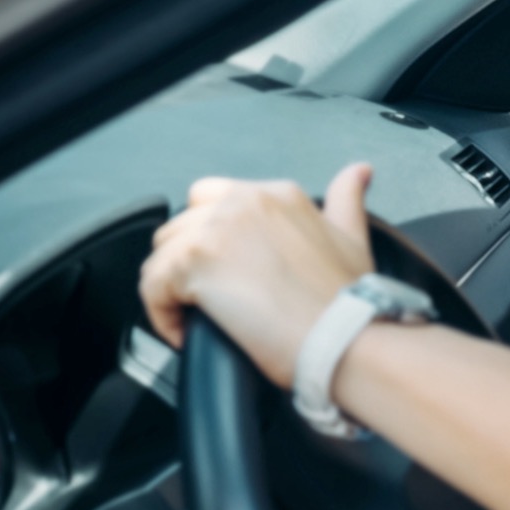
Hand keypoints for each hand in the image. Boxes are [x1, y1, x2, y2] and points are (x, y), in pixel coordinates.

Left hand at [139, 163, 376, 387]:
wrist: (342, 337)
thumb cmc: (349, 300)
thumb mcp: (354, 238)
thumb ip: (348, 199)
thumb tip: (358, 173)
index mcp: (278, 194)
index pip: (215, 199)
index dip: (213, 239)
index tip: (226, 271)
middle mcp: (244, 202)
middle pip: (182, 225)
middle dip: (188, 263)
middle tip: (211, 297)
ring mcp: (216, 229)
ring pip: (162, 255)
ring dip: (173, 288)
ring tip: (198, 318)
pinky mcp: (193, 263)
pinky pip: (151, 286)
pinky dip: (162, 315)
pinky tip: (186, 333)